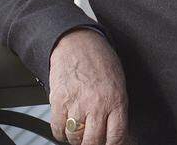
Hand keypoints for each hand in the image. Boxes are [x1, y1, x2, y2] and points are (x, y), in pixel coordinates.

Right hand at [48, 28, 130, 144]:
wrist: (77, 42)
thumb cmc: (98, 60)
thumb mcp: (117, 83)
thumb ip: (117, 108)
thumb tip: (117, 132)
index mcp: (116, 100)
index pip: (116, 137)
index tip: (107, 143)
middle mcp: (97, 104)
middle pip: (93, 141)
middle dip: (91, 144)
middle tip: (90, 139)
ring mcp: (77, 103)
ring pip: (75, 137)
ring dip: (75, 138)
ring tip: (77, 131)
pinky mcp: (59, 100)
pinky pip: (58, 128)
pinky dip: (60, 133)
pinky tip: (65, 127)